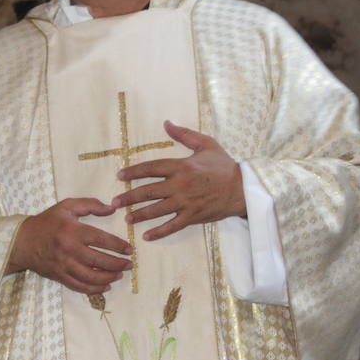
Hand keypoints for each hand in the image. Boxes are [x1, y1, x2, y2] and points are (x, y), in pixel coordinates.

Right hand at [6, 197, 130, 293]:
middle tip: (129, 265)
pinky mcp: (59, 276)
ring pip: (91, 277)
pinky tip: (105, 286)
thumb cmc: (47, 222)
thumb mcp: (66, 206)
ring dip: (109, 278)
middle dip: (118, 265)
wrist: (22, 241)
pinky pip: (80, 286)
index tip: (129, 250)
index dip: (118, 246)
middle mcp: (70, 249)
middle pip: (100, 261)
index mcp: (73, 230)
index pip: (102, 240)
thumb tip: (111, 208)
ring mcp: (64, 265)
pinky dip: (94, 289)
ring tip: (119, 275)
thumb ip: (90, 205)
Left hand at [112, 120, 245, 241]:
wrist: (244, 188)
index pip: (151, 168)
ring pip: (157, 210)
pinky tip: (147, 236)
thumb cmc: (224, 165)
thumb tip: (166, 123)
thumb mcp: (206, 144)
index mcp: (182, 166)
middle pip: (149, 191)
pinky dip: (160, 232)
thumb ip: (184, 134)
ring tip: (127, 219)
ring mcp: (186, 202)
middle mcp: (181, 185)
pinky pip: (173, 226)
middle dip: (129, 197)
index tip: (119, 176)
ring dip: (140, 215)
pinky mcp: (193, 216)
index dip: (133, 172)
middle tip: (115, 202)